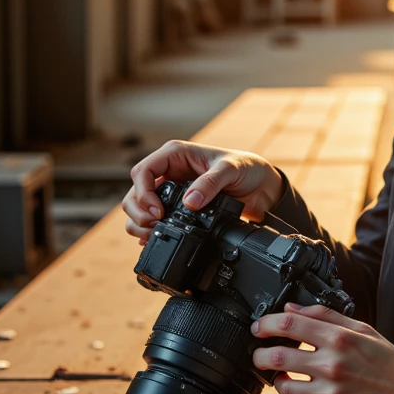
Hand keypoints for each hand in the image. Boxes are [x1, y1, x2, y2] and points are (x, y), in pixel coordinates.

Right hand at [122, 141, 284, 243]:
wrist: (259, 186)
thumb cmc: (245, 168)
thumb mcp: (230, 170)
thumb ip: (210, 184)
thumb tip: (190, 202)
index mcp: (175, 155)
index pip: (143, 171)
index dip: (144, 194)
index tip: (158, 212)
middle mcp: (168, 171)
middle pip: (135, 192)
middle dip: (139, 212)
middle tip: (155, 226)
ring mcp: (170, 191)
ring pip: (138, 208)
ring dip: (141, 224)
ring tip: (156, 234)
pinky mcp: (175, 207)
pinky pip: (152, 219)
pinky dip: (149, 231)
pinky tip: (156, 239)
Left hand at [251, 301, 393, 393]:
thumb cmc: (389, 363)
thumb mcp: (362, 329)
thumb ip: (326, 316)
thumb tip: (291, 309)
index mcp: (340, 339)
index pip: (290, 325)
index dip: (266, 324)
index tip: (258, 328)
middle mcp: (333, 366)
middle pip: (277, 357)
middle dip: (260, 356)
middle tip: (260, 356)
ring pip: (284, 388)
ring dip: (278, 382)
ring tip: (286, 378)